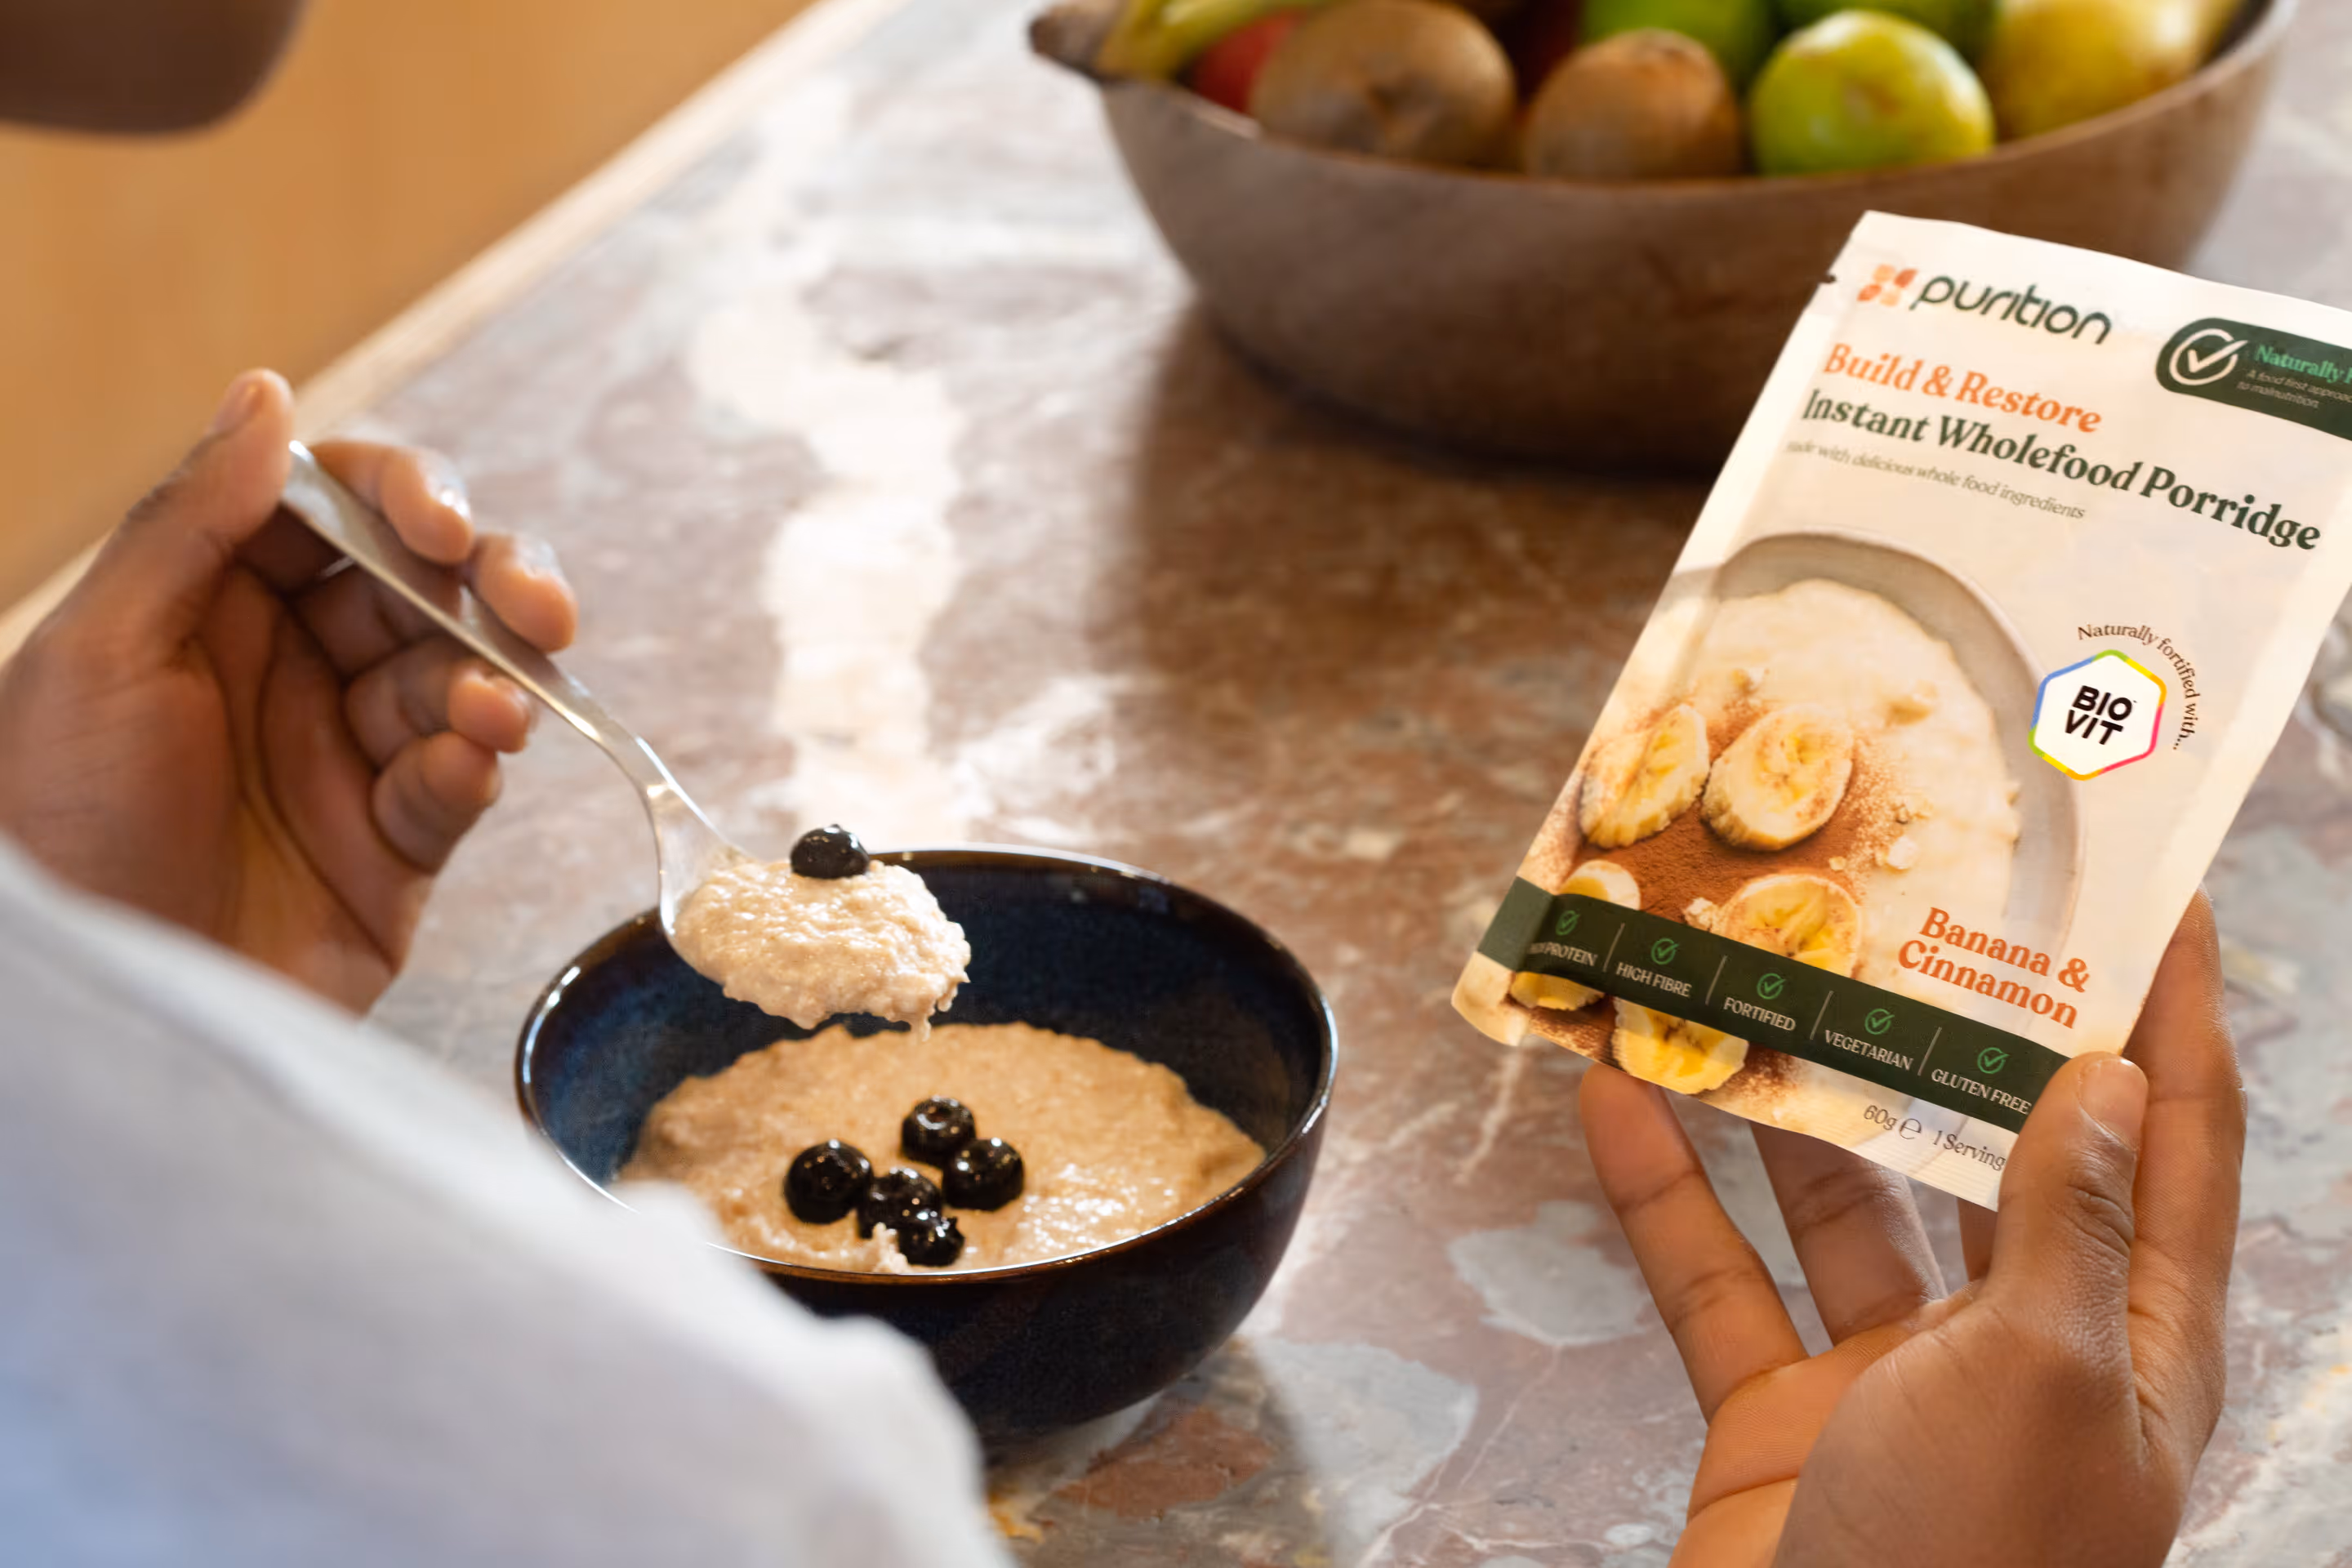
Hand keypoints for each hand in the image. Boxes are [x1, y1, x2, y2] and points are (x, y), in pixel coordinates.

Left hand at [0, 370, 577, 1011]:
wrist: (94, 1009)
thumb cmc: (58, 826)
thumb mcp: (98, 654)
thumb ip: (190, 523)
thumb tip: (269, 391)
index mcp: (211, 605)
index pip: (332, 509)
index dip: (401, 497)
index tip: (437, 524)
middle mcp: (289, 669)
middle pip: (423, 585)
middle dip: (490, 583)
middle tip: (532, 607)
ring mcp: (349, 758)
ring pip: (461, 678)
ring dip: (491, 681)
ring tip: (493, 709)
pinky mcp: (396, 849)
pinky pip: (459, 782)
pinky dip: (474, 764)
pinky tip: (466, 763)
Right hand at [1582, 896, 2242, 1567]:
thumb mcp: (2038, 1377)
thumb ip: (2063, 1223)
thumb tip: (2113, 1081)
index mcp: (2128, 1341)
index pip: (2178, 1142)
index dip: (2175, 1012)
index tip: (2151, 889)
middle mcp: (2019, 1346)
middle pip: (1998, 1153)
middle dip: (1955, 1033)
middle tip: (1911, 901)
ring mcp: (1892, 1380)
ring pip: (1839, 1204)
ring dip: (1788, 1103)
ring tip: (1736, 981)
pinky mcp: (1779, 1416)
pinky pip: (1716, 1282)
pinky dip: (1666, 1194)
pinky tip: (1618, 1103)